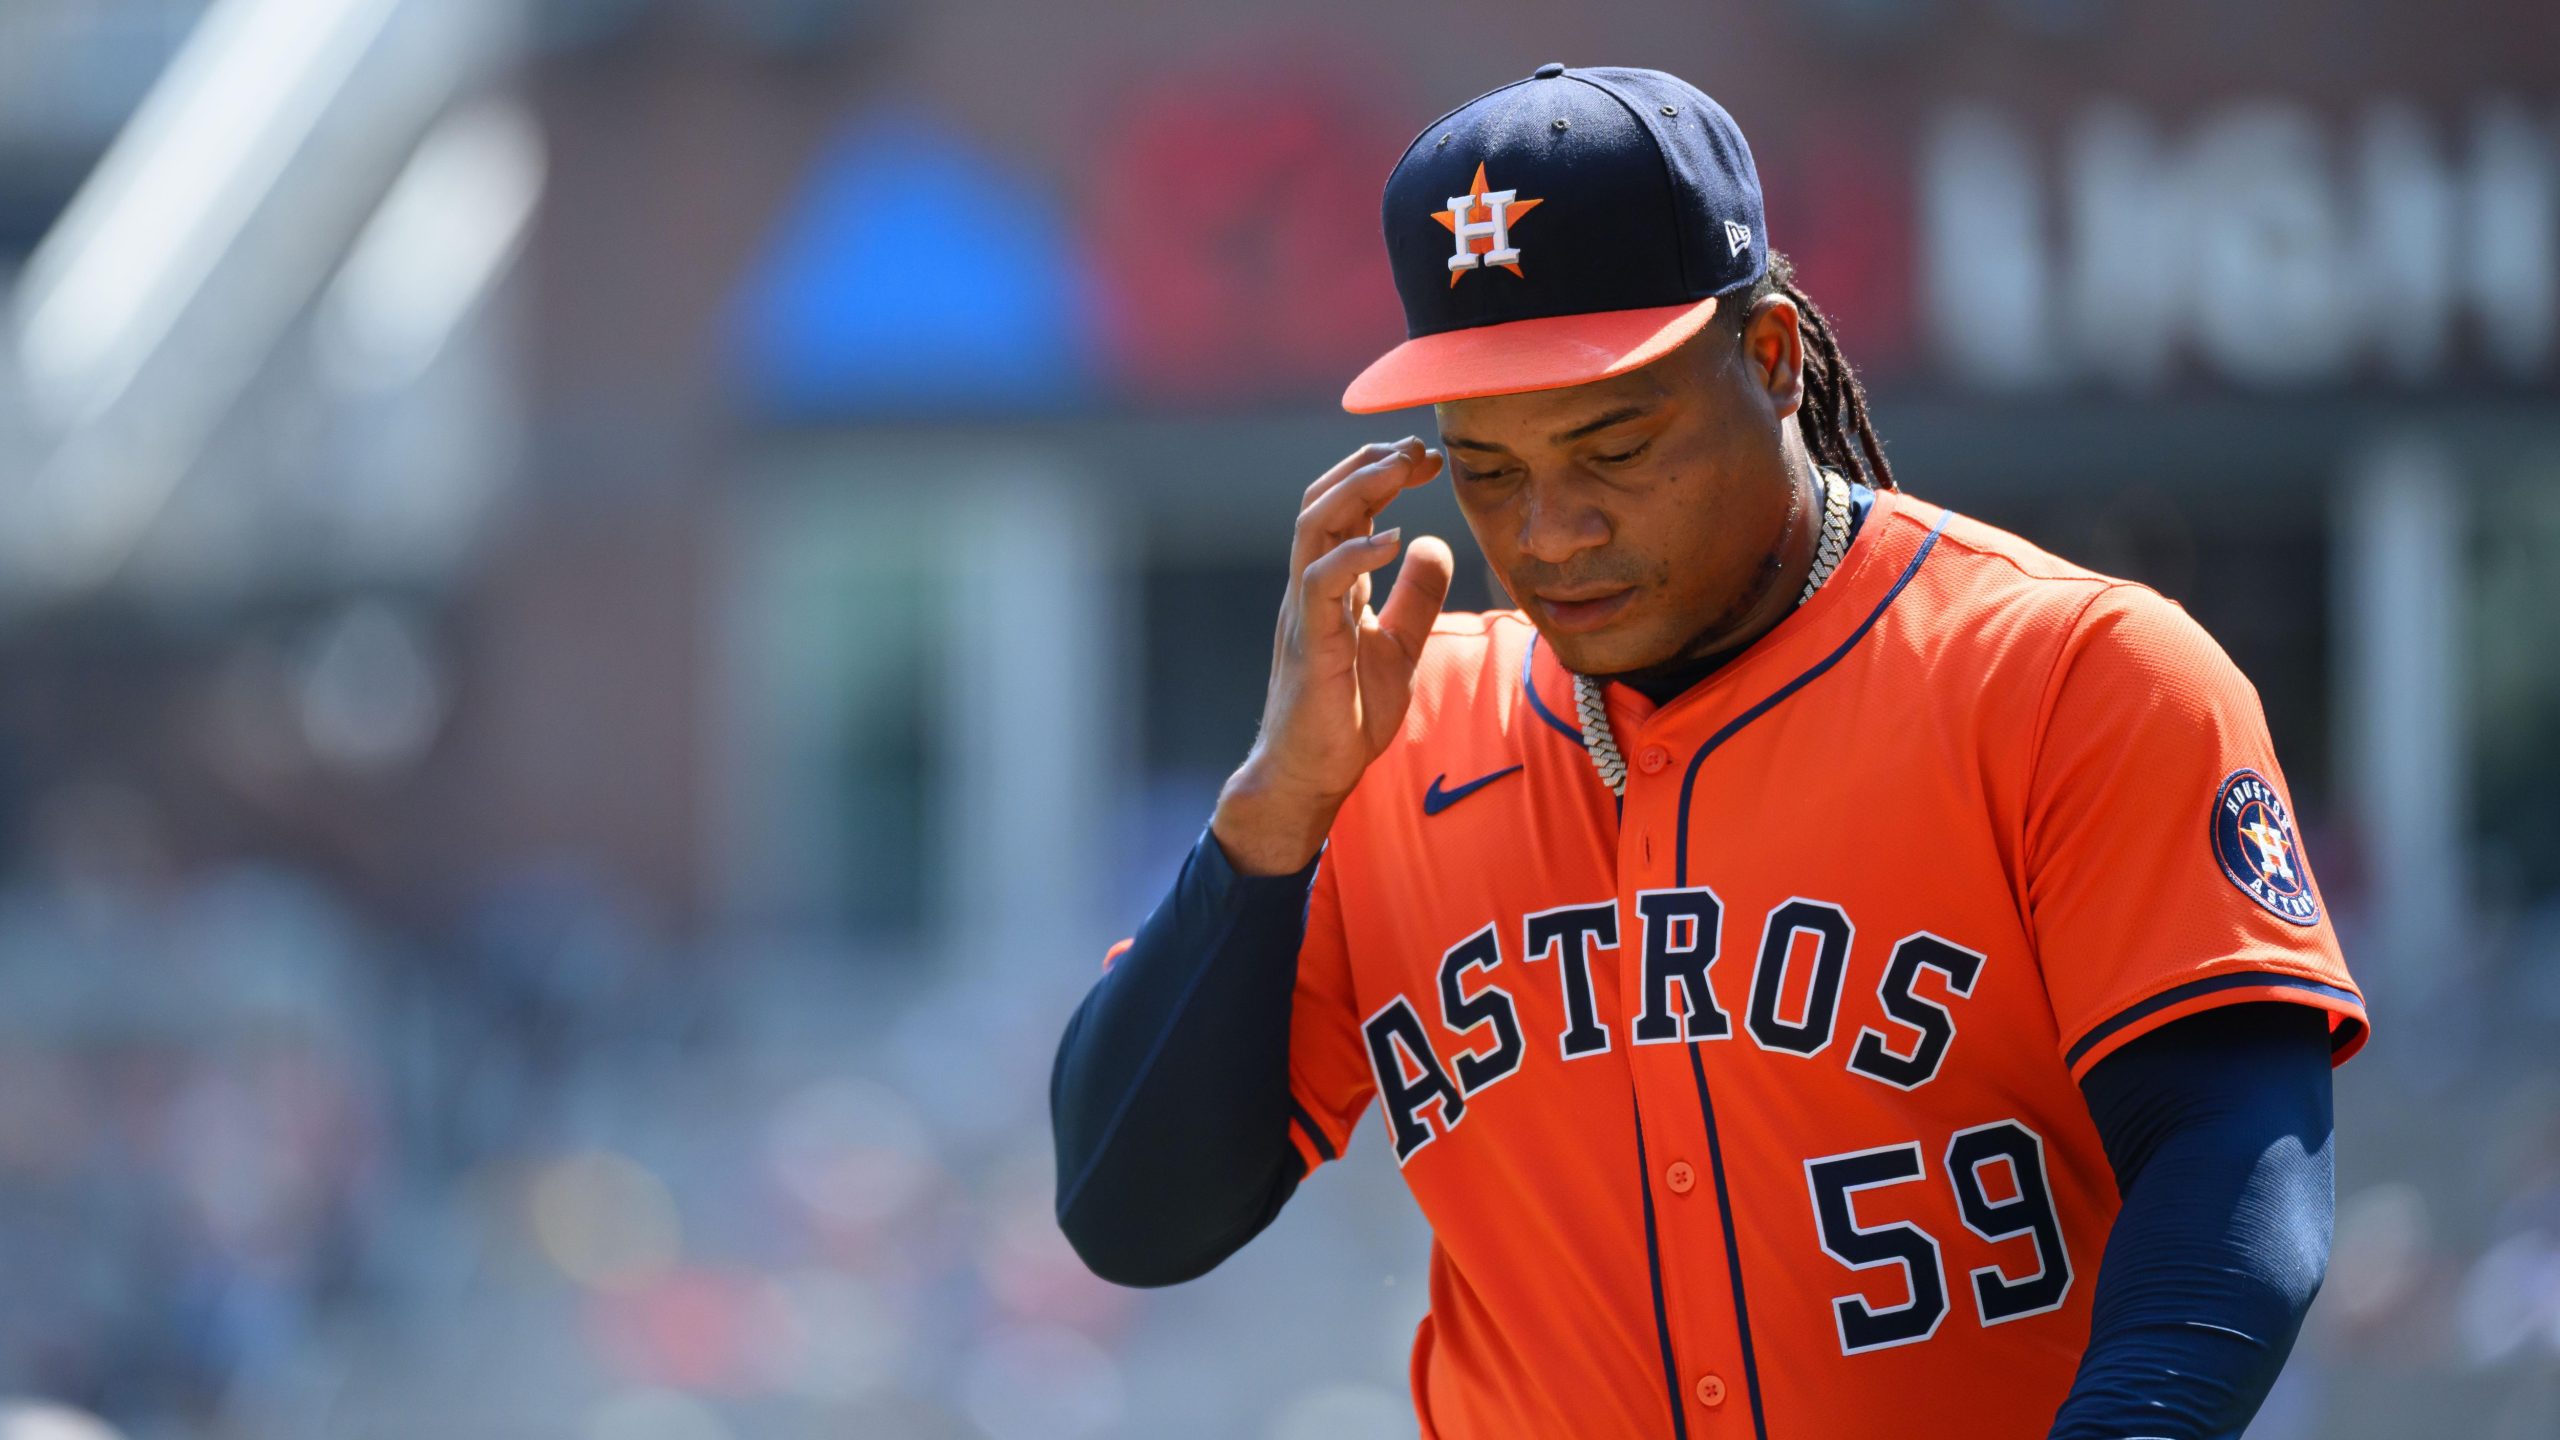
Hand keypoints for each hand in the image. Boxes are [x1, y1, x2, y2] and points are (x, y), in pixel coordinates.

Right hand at [1213, 438, 1454, 875]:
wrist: (1311, 774)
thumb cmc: (1346, 715)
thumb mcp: (1399, 647)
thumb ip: (1417, 598)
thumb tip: (1434, 543)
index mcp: (1332, 584)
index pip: (1349, 509)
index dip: (1383, 473)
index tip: (1428, 457)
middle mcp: (1311, 587)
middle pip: (1325, 500)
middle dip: (1369, 463)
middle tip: (1416, 445)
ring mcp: (1304, 612)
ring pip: (1314, 526)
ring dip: (1358, 488)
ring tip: (1401, 465)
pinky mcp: (1309, 644)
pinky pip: (1321, 584)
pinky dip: (1354, 554)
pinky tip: (1393, 539)